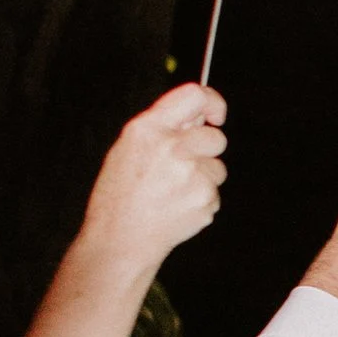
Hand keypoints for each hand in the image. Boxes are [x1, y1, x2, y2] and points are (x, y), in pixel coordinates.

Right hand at [77, 82, 226, 273]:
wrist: (120, 241)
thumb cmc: (120, 194)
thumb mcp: (129, 148)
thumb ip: (163, 128)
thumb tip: (200, 114)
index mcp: (148, 129)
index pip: (194, 96)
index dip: (212, 102)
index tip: (215, 115)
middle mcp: (173, 148)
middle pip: (216, 137)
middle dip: (208, 149)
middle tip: (185, 165)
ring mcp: (192, 175)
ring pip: (217, 168)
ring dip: (203, 177)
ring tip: (172, 192)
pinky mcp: (205, 200)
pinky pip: (214, 193)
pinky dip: (200, 200)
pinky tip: (176, 208)